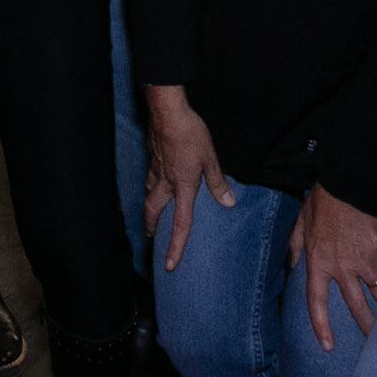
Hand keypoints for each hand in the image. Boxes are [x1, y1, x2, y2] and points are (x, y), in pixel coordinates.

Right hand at [141, 85, 234, 271]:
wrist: (168, 111)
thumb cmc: (190, 134)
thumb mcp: (210, 158)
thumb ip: (217, 182)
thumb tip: (229, 202)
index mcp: (183, 186)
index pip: (180, 223)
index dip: (175, 246)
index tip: (169, 265)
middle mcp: (165, 182)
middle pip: (153, 211)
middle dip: (151, 227)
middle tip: (150, 236)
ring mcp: (155, 169)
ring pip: (148, 194)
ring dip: (148, 207)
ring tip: (151, 213)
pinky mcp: (151, 157)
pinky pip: (149, 177)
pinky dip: (150, 185)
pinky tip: (154, 180)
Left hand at [289, 184, 376, 349]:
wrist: (346, 182)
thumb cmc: (321, 202)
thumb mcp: (300, 224)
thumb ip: (295, 247)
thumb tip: (292, 264)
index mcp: (319, 263)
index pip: (317, 302)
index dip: (322, 326)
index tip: (328, 346)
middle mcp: (343, 268)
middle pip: (357, 307)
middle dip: (367, 327)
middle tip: (376, 343)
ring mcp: (366, 260)